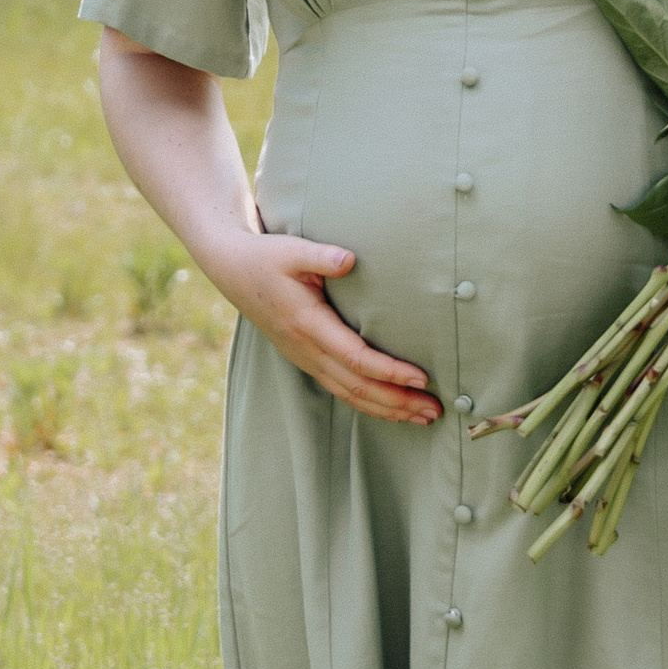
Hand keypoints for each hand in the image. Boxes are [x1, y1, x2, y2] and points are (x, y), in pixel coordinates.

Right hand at [202, 226, 440, 425]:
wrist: (232, 271)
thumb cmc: (267, 257)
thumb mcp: (292, 250)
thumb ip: (322, 256)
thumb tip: (349, 259)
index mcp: (308, 325)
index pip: (356, 358)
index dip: (390, 372)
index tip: (422, 378)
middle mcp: (306, 350)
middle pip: (358, 387)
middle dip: (398, 402)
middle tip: (435, 410)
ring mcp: (305, 359)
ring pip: (350, 395)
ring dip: (387, 410)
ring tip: (422, 418)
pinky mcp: (307, 359)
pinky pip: (341, 390)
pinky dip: (368, 403)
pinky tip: (392, 409)